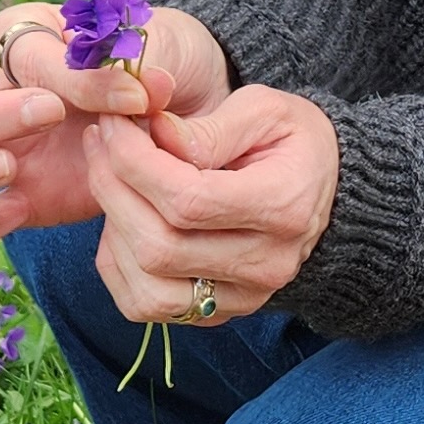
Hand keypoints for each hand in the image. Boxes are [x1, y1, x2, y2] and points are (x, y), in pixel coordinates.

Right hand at [0, 0, 232, 248]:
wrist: (188, 109)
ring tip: (10, 169)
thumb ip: (131, 68)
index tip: (125, 93)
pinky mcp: (17, 201)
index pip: (6, 46)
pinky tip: (7, 216)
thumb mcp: (153, 49)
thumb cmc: (159, 63)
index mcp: (20, 39)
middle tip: (49, 119)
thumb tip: (140, 94)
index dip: (62, 72)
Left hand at [86, 82, 341, 323]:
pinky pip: (145, 305)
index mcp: (282, 207)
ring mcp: (243, 297)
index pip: (186, 200)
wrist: (323, 190)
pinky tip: (122, 220)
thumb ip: (208, 127)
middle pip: (160, 246)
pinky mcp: (218, 314)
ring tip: (110, 181)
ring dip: (112, 231)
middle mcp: (266, 264)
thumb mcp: (264, 110)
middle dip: (112, 190)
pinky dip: (119, 264)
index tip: (113, 124)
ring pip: (147, 287)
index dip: (134, 162)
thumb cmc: (291, 142)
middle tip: (100, 143)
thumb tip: (152, 135)